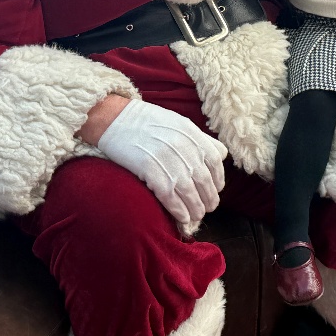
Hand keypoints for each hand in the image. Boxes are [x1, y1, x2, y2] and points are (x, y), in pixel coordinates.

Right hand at [96, 98, 227, 224]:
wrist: (116, 118)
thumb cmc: (147, 121)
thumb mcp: (178, 122)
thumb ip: (199, 138)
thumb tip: (220, 155)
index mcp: (192, 133)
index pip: (215, 161)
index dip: (218, 179)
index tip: (216, 190)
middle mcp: (183, 146)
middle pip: (204, 180)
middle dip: (209, 198)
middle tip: (208, 208)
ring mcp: (166, 158)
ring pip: (189, 191)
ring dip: (195, 208)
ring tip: (196, 216)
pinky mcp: (149, 169)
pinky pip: (169, 195)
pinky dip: (178, 209)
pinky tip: (182, 217)